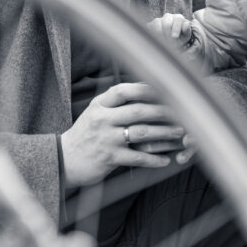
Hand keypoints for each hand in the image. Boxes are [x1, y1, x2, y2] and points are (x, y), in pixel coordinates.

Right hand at [61, 83, 187, 187]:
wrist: (64, 159)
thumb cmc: (85, 134)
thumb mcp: (94, 112)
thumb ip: (114, 101)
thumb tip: (142, 87)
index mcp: (100, 105)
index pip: (124, 91)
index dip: (146, 88)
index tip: (165, 88)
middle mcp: (103, 119)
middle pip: (138, 111)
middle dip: (163, 111)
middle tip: (182, 112)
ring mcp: (106, 139)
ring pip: (141, 133)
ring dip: (164, 133)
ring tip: (180, 134)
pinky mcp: (109, 158)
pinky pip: (137, 158)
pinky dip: (154, 159)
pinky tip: (166, 160)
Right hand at [147, 13, 192, 48]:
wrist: (170, 41)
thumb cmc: (179, 38)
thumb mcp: (185, 36)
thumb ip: (186, 31)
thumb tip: (186, 24)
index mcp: (178, 18)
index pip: (178, 20)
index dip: (176, 28)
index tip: (174, 36)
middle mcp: (168, 17)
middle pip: (167, 23)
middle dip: (168, 34)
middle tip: (169, 43)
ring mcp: (158, 20)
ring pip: (157, 26)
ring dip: (160, 36)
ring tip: (164, 42)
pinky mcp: (150, 24)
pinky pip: (150, 29)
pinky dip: (153, 35)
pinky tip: (157, 40)